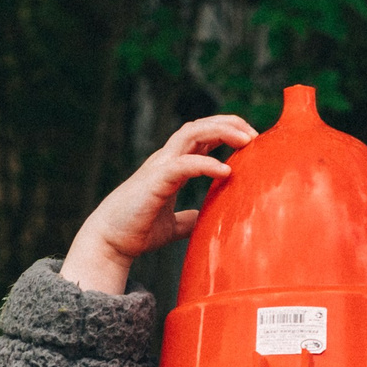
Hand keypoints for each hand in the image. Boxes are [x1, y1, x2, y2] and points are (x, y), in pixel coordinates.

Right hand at [61, 115, 259, 293]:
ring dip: (222, 132)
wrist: (110, 241)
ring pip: (192, 133)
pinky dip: (206, 163)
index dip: (226, 132)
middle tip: (256, 135)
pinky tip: (226, 171)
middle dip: (229, 124)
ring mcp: (160, 166)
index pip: (202, 137)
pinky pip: (184, 164)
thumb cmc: (136, 231)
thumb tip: (202, 221)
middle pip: (200, 126)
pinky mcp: (155, 180)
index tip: (252, 142)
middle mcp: (167, 160)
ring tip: (246, 140)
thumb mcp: (171, 226)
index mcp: (172, 166)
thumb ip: (187, 219)